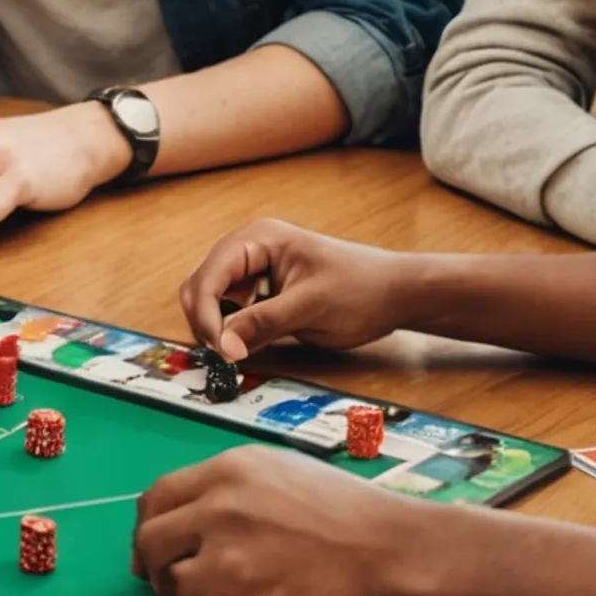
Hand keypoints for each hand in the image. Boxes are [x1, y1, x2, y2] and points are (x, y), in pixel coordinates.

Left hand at [130, 446, 416, 595]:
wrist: (388, 548)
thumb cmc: (355, 520)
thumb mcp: (289, 477)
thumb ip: (242, 490)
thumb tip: (209, 515)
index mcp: (234, 465)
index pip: (163, 491)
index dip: (152, 521)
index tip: (154, 542)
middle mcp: (218, 493)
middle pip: (150, 526)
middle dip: (149, 557)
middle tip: (158, 579)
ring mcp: (221, 534)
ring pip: (163, 564)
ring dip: (175, 586)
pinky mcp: (229, 576)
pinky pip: (190, 594)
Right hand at [180, 220, 417, 360]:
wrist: (393, 294)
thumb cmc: (360, 288)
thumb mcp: (310, 306)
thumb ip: (264, 322)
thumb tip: (224, 346)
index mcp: (258, 239)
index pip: (211, 276)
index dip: (208, 314)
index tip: (221, 351)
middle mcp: (249, 250)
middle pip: (202, 287)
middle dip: (207, 322)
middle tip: (226, 356)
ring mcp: (253, 272)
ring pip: (211, 302)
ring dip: (217, 329)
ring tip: (238, 351)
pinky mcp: (260, 294)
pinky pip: (230, 313)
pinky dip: (231, 332)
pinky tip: (248, 345)